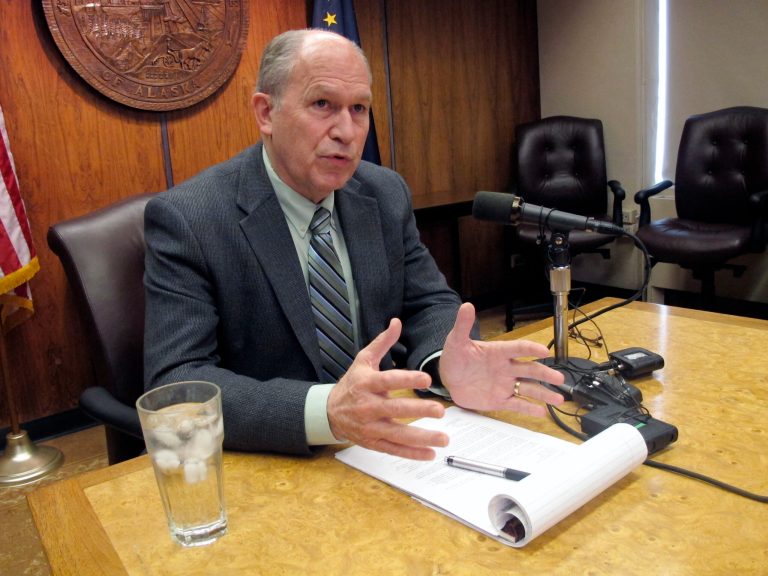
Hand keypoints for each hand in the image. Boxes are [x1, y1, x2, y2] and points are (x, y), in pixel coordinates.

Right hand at [327, 318, 448, 459]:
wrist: (330, 411)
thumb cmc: (352, 382)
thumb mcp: (363, 359)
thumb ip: (382, 342)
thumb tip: (397, 322)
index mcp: (366, 383)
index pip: (388, 381)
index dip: (407, 380)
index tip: (426, 379)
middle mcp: (367, 406)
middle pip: (395, 409)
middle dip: (418, 411)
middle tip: (440, 411)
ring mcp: (370, 427)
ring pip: (397, 434)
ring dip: (421, 438)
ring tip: (443, 438)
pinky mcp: (372, 443)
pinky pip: (394, 450)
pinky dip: (412, 454)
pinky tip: (430, 454)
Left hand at [439, 302, 564, 414]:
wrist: (448, 377)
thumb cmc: (456, 356)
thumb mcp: (456, 340)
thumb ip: (463, 325)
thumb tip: (466, 305)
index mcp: (499, 352)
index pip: (518, 348)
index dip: (531, 349)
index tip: (545, 351)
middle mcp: (506, 368)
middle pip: (530, 369)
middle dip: (545, 374)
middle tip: (559, 378)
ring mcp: (504, 384)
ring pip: (528, 388)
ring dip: (543, 393)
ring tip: (559, 399)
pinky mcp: (499, 400)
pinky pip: (516, 404)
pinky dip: (528, 408)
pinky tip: (541, 412)